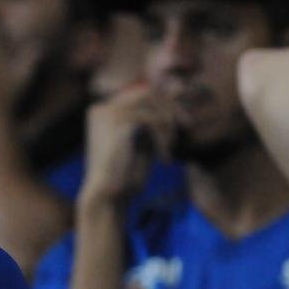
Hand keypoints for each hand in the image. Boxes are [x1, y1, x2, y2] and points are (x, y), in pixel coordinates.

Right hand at [80, 84, 175, 206]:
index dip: (166, 105)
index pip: (141, 94)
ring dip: (167, 125)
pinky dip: (163, 137)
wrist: (108, 195)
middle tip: (187, 127)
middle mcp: (101, 108)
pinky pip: (151, 118)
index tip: (183, 123)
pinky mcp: (116, 122)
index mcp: (102, 112)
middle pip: (147, 93)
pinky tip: (163, 157)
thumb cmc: (125, 175)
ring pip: (151, 103)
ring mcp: (106, 113)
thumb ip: (152, 121)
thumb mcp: (142, 142)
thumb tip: (175, 93)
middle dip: (171, 109)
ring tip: (169, 149)